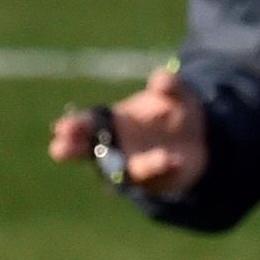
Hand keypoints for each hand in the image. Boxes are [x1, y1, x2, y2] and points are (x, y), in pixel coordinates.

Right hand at [49, 67, 207, 196]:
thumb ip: (170, 85)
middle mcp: (118, 148)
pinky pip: (158, 176)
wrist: (201, 138)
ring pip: (127, 169)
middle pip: (90, 151)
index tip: (61, 128)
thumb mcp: (176, 92)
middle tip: (58, 149)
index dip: (74, 126)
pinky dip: (163, 167)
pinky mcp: (158, 179)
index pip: (87, 124)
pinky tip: (173, 160)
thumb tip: (160, 80)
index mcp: (114, 122)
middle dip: (74, 149)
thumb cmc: (175, 110)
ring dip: (135, 164)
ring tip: (149, 157)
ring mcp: (136, 165)